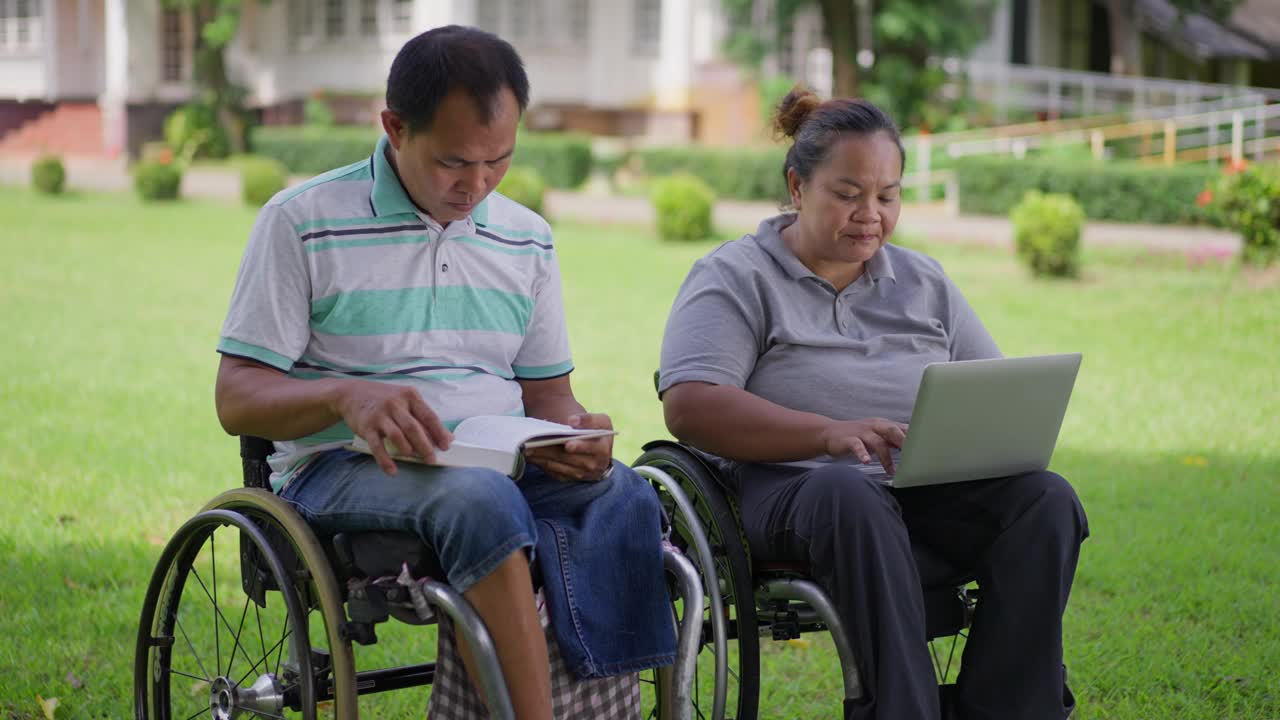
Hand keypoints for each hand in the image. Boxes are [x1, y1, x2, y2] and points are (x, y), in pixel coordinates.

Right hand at [331, 380, 451, 475]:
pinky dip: (386, 460)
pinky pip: (377, 446)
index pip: (429, 416)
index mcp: (409, 396)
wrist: (351, 394)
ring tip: (412, 458)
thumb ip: (424, 417)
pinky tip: (393, 471)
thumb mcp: (405, 400)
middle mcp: (395, 404)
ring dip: (407, 450)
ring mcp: (380, 415)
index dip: (439, 432)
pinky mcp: (367, 427)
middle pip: (414, 428)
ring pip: (397, 436)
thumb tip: (448, 437)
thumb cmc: (384, 399)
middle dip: (425, 446)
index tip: (446, 446)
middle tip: (431, 459)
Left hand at [523, 412, 614, 481]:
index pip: (593, 447)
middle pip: (570, 457)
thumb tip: (572, 421)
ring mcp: (582, 474)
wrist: (595, 447)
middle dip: (552, 450)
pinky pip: (554, 471)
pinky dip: (541, 463)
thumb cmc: (595, 431)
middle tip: (535, 444)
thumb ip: (589, 419)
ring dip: (542, 457)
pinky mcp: (570, 478)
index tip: (567, 444)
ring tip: (528, 448)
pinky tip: (530, 456)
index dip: (580, 446)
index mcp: (604, 448)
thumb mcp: (600, 421)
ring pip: (559, 465)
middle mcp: (595, 465)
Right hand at [819, 418, 908, 473]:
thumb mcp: (877, 436)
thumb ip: (893, 440)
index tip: (926, 448)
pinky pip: (857, 446)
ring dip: (886, 457)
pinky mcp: (848, 439)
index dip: (915, 437)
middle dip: (904, 441)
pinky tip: (866, 462)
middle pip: (892, 430)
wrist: (829, 433)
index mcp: (883, 424)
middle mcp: (874, 426)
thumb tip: (912, 449)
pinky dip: (862, 454)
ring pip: (877, 441)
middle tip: (914, 456)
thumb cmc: (857, 436)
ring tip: (891, 471)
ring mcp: (861, 432)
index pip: (902, 428)